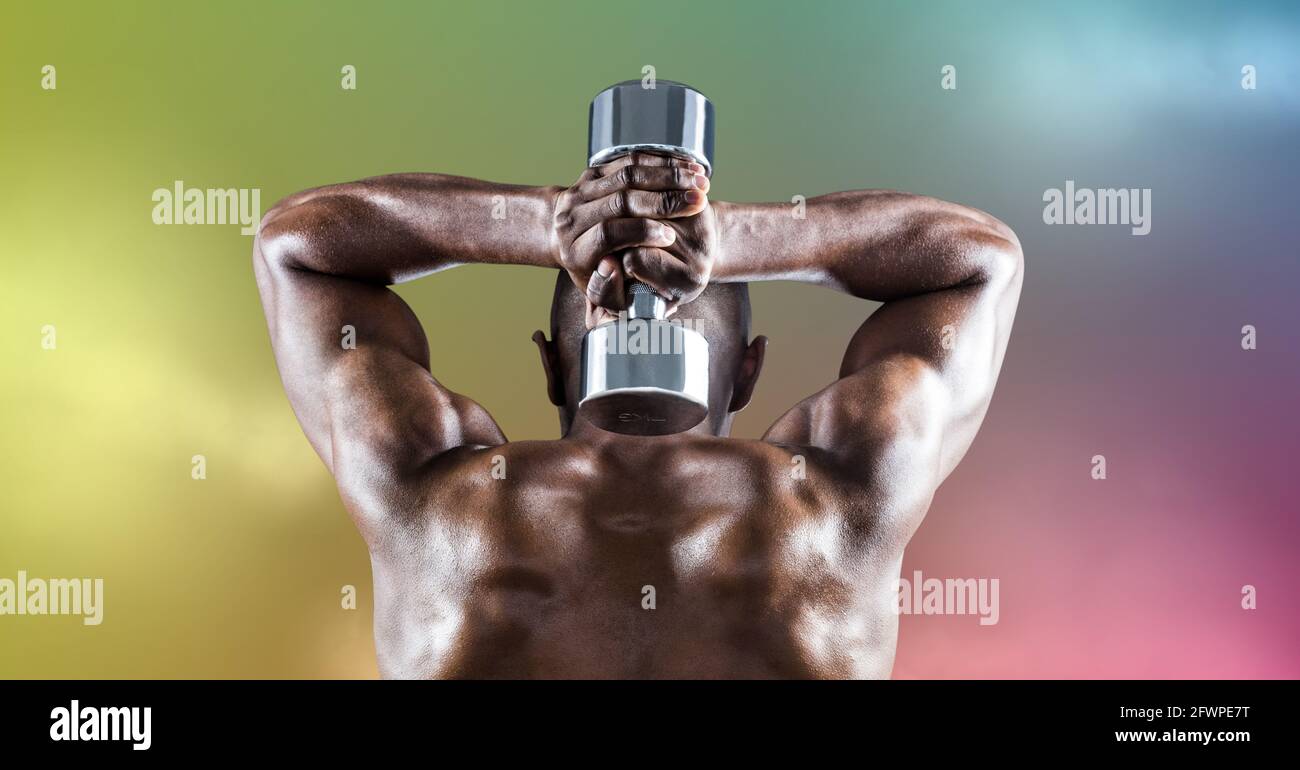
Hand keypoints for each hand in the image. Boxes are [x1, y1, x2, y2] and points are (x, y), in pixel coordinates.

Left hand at [552, 152, 711, 324]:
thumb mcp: (605, 293)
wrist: (572, 241)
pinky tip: (687, 168)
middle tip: (696, 203)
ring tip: (699, 183)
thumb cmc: (598, 273)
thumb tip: (614, 268)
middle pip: (620, 200)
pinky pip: (628, 160)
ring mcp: (580, 192)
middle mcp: (573, 218)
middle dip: (662, 201)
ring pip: (626, 174)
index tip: (669, 236)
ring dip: (667, 175)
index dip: (640, 232)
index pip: (608, 233)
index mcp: (576, 251)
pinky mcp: (591, 173)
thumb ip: (609, 291)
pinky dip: (661, 162)